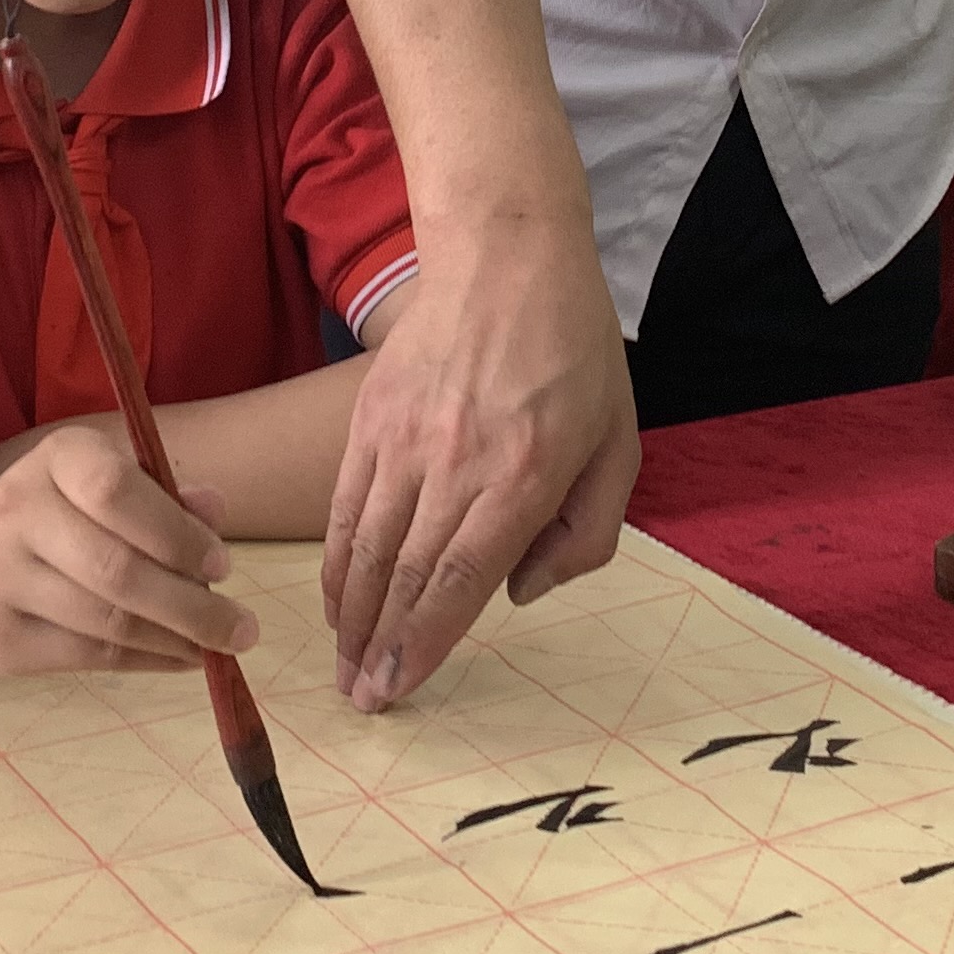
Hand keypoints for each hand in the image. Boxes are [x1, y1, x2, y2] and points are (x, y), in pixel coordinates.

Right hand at [0, 431, 253, 675]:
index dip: (176, 532)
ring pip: (107, 622)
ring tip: (217, 645)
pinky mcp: (0, 638)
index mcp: (55, 458)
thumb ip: (166, 496)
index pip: (114, 488)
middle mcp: (16, 510)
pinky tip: (181, 656)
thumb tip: (214, 509)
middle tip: (242, 628)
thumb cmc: (68, 519)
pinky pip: (90, 657)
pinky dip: (148, 660)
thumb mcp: (113, 486)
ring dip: (176, 639)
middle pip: (115, 568)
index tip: (223, 565)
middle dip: (191, 604)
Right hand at [323, 225, 637, 710]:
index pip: (458, 581)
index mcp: (524, 475)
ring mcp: (405, 438)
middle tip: (361, 697)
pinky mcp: (371, 418)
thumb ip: (586, 533)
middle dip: (378, 648)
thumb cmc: (575, 352)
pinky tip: (333, 598)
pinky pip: (342, 504)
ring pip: (364, 546)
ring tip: (342, 665)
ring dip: (348, 616)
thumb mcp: (619, 443)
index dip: (423, 644)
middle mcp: (456, 462)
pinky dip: (334, 559)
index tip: (398, 689)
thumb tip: (521, 593)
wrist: (509, 256)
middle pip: (404, 576)